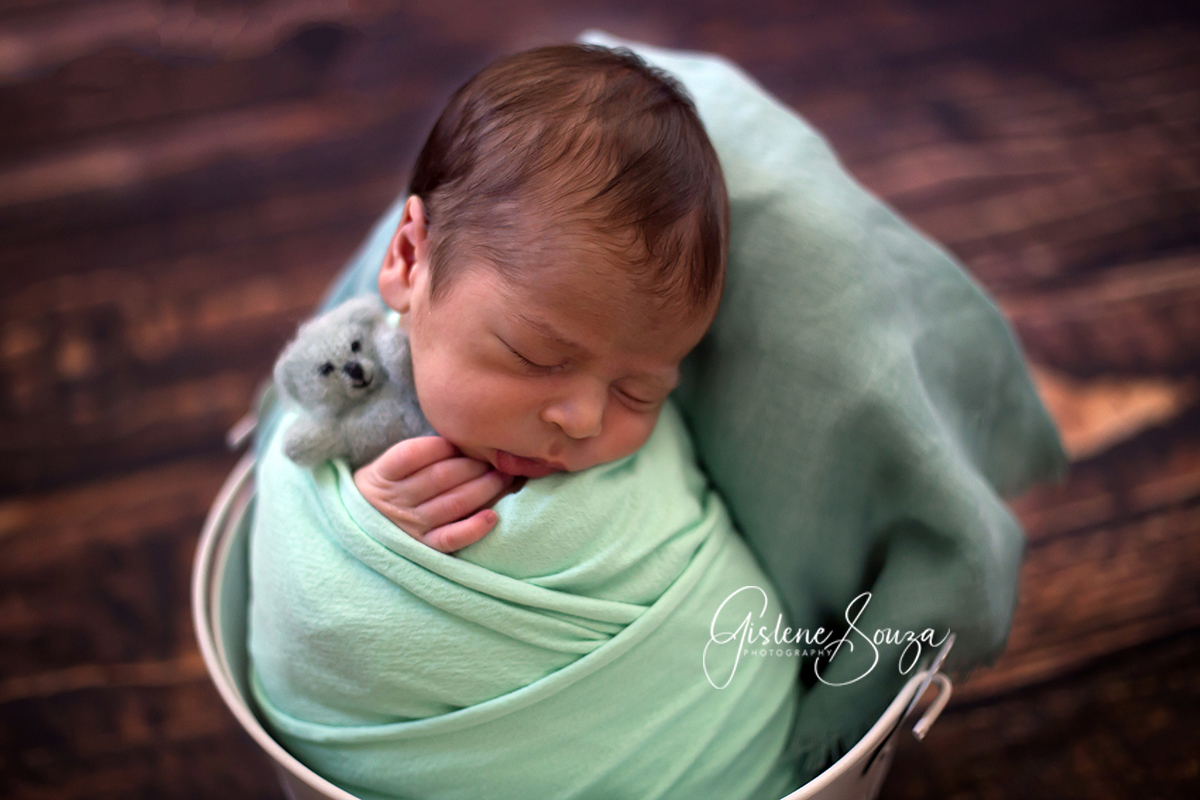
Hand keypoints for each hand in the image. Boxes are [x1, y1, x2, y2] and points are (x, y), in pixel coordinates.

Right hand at [353, 436, 513, 552]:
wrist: (363, 525)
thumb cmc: (390, 485)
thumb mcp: (389, 464)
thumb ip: (420, 452)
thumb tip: (466, 438)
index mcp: (383, 474)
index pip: (412, 454)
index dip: (442, 445)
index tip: (463, 439)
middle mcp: (396, 500)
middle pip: (440, 477)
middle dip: (474, 464)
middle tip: (496, 457)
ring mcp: (411, 525)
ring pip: (453, 503)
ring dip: (484, 488)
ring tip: (503, 478)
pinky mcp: (425, 546)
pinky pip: (451, 539)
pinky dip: (473, 528)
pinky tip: (493, 516)